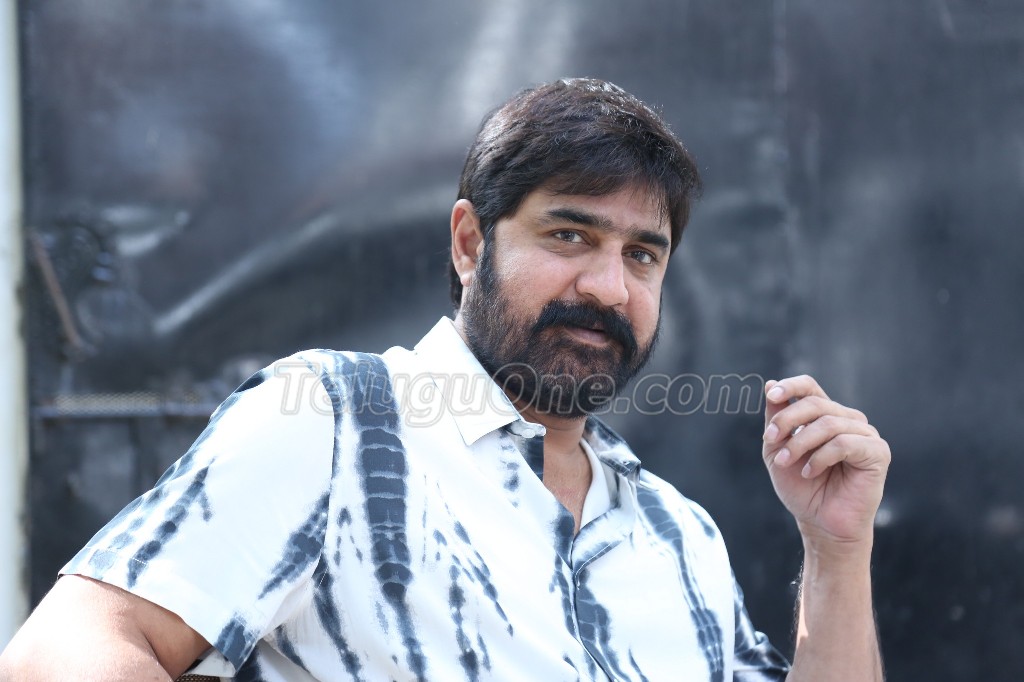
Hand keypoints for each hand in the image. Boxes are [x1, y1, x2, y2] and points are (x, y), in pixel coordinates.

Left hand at [762, 375, 889, 552]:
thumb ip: (775, 419)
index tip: (772, 395)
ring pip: (828, 423)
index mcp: (825, 415)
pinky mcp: (877, 452)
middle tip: (770, 441)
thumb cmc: (801, 488)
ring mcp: (865, 435)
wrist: (819, 523)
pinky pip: (844, 442)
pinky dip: (820, 457)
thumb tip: (770, 384)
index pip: (810, 387)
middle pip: (815, 403)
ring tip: (785, 463)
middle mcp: (848, 420)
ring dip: (800, 443)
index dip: (791, 385)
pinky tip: (809, 472)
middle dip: (787, 421)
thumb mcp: (777, 450)